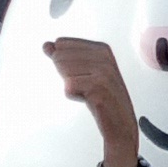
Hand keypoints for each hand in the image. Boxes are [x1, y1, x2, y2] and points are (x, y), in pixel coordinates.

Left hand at [43, 33, 137, 166]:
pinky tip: (89, 99)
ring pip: (63, 71)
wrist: (121, 122)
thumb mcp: (85, 72)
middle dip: (66, 74)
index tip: (81, 74)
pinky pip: (68, 88)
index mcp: (102, 49)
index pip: (61, 44)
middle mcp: (104, 58)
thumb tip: (46, 45)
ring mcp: (102, 72)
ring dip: (71, 87)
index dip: (63, 62)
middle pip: (59, 57)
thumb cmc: (103, 97)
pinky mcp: (98, 87)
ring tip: (89, 92)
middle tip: (85, 85)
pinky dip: (74, 96)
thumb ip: (64, 56)